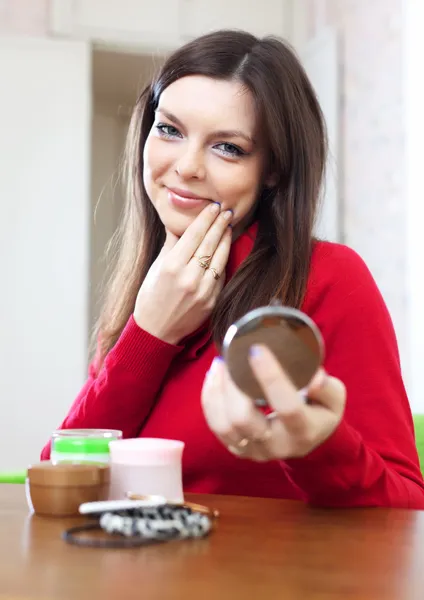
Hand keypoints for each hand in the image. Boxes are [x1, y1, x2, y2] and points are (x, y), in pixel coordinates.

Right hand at [134, 203, 232, 344]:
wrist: (156, 331)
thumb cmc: (151, 297)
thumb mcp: (156, 267)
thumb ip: (171, 245)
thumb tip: (180, 223)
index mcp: (172, 266)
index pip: (194, 235)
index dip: (206, 219)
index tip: (214, 207)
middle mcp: (189, 277)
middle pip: (209, 244)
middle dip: (219, 224)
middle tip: (227, 211)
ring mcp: (203, 291)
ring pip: (219, 258)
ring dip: (225, 240)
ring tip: (228, 226)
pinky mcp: (211, 301)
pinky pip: (220, 276)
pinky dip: (223, 261)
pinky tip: (224, 249)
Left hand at [201, 345, 345, 461]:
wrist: (309, 441)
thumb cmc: (320, 412)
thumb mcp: (334, 399)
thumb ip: (327, 388)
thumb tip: (313, 377)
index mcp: (303, 431)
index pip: (286, 407)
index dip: (271, 377)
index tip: (257, 349)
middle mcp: (276, 445)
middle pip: (243, 420)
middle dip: (232, 385)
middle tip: (231, 356)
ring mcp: (253, 451)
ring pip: (223, 425)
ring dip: (216, 391)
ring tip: (220, 363)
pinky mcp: (237, 448)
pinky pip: (215, 425)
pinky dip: (210, 399)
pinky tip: (214, 377)